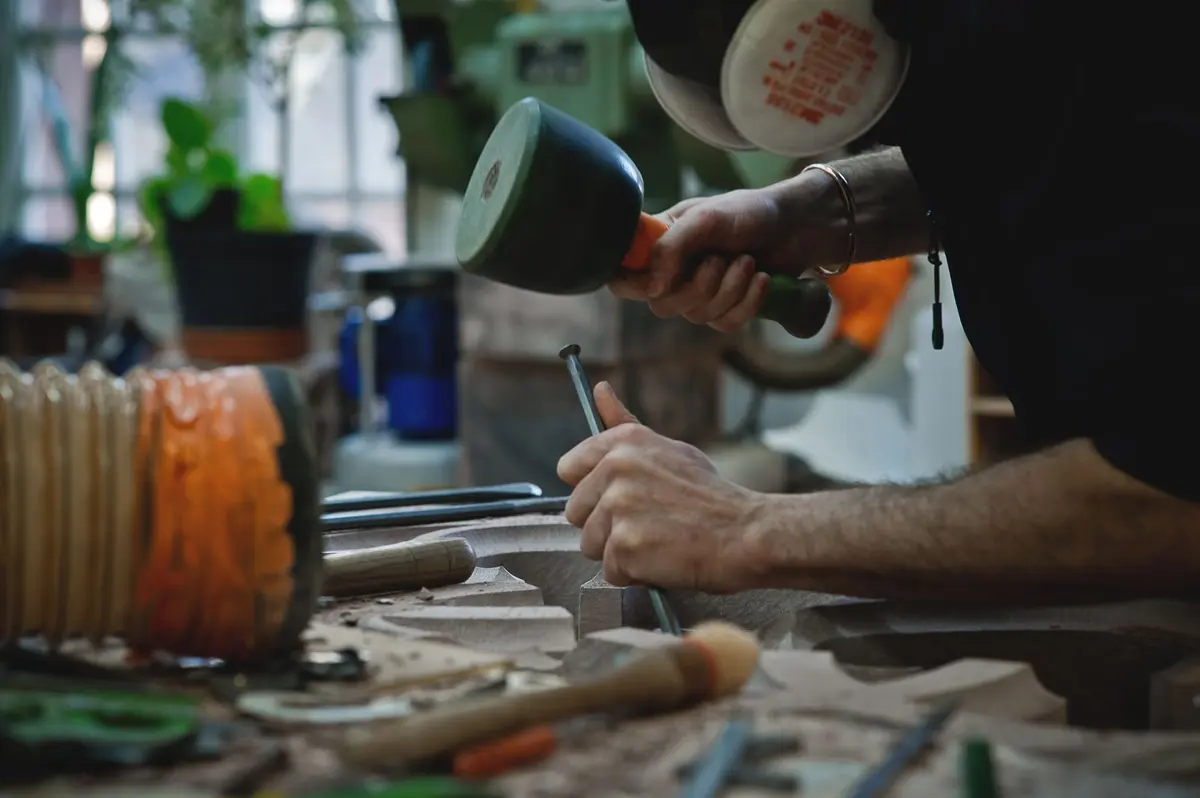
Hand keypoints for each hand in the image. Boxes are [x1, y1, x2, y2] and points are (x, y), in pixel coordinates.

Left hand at [556, 382, 764, 592]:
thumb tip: (599, 390)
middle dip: (604, 525)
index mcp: (623, 442)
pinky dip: (634, 574)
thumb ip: (624, 425)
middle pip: (576, 511)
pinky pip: (610, 571)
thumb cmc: (711, 496)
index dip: (592, 490)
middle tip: (647, 524)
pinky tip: (662, 559)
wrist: (746, 533)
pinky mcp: (624, 545)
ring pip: (589, 544)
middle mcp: (615, 468)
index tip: (617, 498)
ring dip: (618, 552)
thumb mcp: (669, 450)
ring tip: (656, 542)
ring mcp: (618, 507)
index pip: (569, 468)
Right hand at [609, 192, 782, 332]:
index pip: (622, 277)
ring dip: (729, 289)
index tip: (659, 280)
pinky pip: (725, 323)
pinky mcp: (726, 309)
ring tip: (747, 261)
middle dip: (697, 287)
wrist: (795, 226)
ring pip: (697, 315)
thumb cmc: (747, 212)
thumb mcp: (704, 219)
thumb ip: (670, 248)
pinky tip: (761, 280)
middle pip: (661, 306)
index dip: (634, 285)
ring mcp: (699, 294)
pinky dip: (747, 302)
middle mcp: (673, 273)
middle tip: (720, 259)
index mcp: (658, 245)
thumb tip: (652, 290)